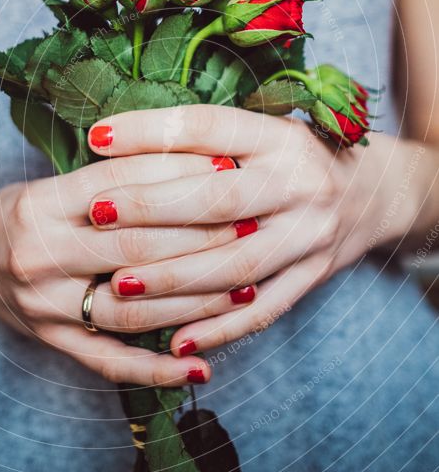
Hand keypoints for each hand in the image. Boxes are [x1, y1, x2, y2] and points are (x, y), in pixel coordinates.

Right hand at [0, 152, 229, 385]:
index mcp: (42, 204)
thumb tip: (194, 162)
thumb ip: (113, 178)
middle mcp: (39, 255)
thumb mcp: (53, 183)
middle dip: (202, 236)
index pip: (124, 187)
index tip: (231, 170)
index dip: (182, 176)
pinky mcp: (50, 340)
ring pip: (131, 309)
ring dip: (193, 303)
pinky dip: (155, 370)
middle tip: (254, 225)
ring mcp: (44, 305)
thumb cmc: (17, 210)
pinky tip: (199, 370)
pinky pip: (108, 361)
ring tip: (246, 290)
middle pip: (135, 247)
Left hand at [85, 105, 406, 356]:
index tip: (99, 136)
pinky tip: (176, 342)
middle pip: (217, 200)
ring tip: (119, 286)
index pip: (208, 128)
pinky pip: (263, 311)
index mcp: (279, 137)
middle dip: (151, 208)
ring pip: (235, 266)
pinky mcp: (313, 276)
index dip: (151, 132)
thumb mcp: (265, 131)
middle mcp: (299, 183)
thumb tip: (122, 144)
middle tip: (97, 214)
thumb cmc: (298, 157)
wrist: (374, 192)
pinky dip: (219, 329)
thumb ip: (209, 141)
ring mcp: (309, 235)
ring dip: (173, 279)